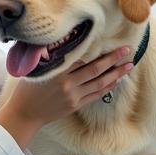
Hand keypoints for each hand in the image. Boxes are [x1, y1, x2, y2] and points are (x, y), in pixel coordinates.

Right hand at [0, 46, 131, 147]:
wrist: (25, 113)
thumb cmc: (28, 88)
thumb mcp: (36, 69)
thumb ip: (51, 57)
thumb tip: (64, 42)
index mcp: (57, 72)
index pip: (82, 58)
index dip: (97, 50)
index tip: (109, 41)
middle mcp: (68, 84)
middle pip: (96, 69)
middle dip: (113, 59)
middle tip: (128, 49)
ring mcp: (73, 96)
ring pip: (100, 83)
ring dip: (116, 73)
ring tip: (129, 65)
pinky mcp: (76, 105)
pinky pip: (97, 94)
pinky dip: (108, 86)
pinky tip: (117, 79)